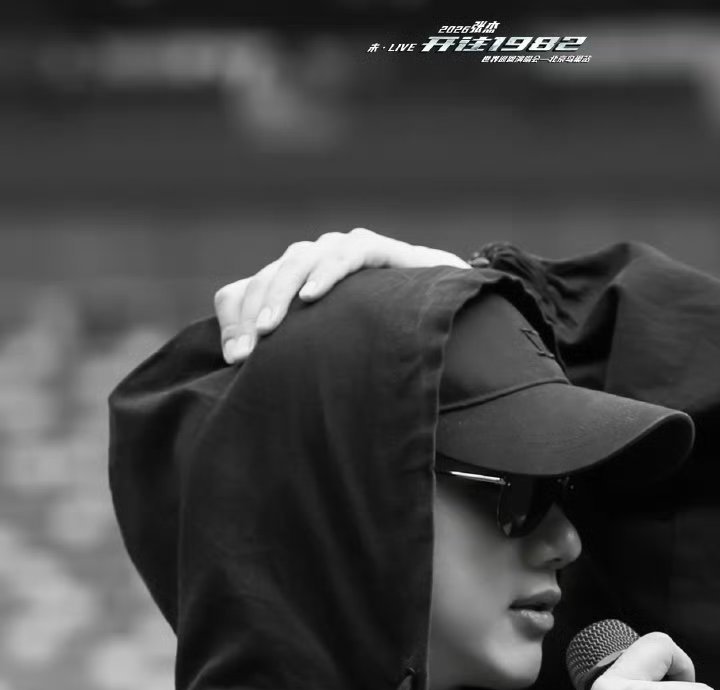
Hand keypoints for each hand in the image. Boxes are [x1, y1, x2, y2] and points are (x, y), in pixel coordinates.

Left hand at [214, 228, 469, 362]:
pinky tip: (312, 297)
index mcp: (290, 291)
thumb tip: (242, 372)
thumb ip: (291, 362)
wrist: (447, 322)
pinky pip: (349, 251)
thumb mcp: (326, 360)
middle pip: (267, 277)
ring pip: (299, 259)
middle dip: (253, 315)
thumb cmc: (382, 346)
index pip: (243, 293)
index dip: (234, 322)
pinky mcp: (380, 249)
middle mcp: (311, 266)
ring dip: (280, 292)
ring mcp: (344, 252)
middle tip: (247, 353)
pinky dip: (328, 272)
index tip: (235, 362)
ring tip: (270, 327)